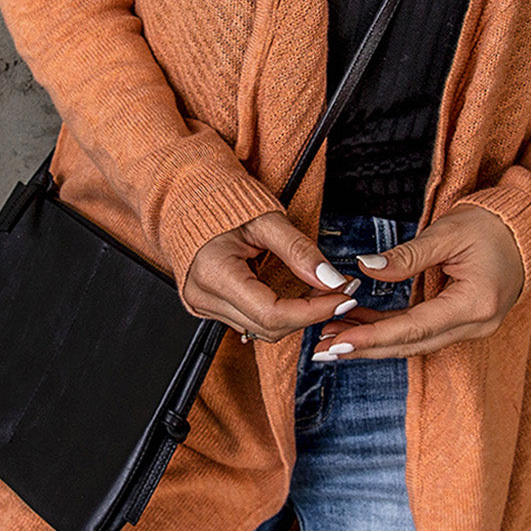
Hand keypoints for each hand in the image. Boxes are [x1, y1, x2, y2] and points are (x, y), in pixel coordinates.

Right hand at [182, 210, 363, 340]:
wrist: (189, 200)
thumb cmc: (222, 203)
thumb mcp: (267, 219)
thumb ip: (299, 251)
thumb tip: (330, 279)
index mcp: (213, 273)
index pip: (272, 313)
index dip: (313, 311)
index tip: (342, 297)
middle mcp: (204, 297)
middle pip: (269, 328)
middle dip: (309, 314)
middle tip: (338, 292)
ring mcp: (203, 306)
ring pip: (262, 330)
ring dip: (296, 316)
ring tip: (319, 292)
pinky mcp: (209, 308)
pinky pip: (251, 322)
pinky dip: (279, 313)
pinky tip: (295, 295)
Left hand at [310, 204, 525, 360]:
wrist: (525, 229)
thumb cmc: (490, 226)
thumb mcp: (447, 233)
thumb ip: (407, 256)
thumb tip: (366, 268)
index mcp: (475, 304)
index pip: (415, 327)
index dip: (373, 337)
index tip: (338, 342)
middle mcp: (476, 324)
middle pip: (411, 345)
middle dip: (366, 348)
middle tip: (323, 349)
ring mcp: (471, 327)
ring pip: (414, 342)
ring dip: (374, 342)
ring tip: (332, 339)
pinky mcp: (463, 322)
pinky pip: (422, 333)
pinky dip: (390, 332)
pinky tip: (360, 328)